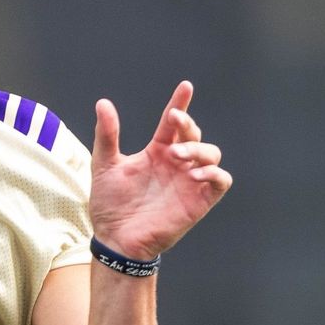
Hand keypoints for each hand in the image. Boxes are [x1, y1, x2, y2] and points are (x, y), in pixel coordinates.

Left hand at [89, 81, 231, 262]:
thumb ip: (107, 135)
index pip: (174, 123)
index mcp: (157, 151)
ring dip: (200, 149)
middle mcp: (176, 163)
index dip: (180, 104)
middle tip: (174, 124)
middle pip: (195, 135)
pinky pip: (221, 181)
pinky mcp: (199, 200)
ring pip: (212, 153)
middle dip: (188, 125)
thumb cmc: (110, 203)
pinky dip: (214, 173)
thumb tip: (103, 103)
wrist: (115, 237)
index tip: (185, 87)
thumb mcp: (104, 164)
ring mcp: (189, 180)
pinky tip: (195, 174)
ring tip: (179, 156)